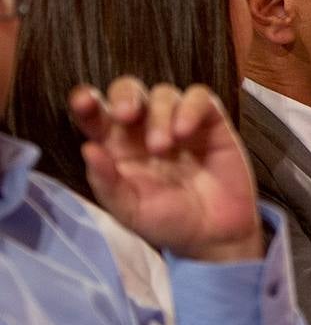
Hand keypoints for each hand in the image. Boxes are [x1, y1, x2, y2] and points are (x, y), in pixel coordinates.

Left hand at [67, 78, 262, 262]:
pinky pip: (200, 98)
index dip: (86, 101)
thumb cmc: (166, 221)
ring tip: (164, 147)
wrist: (214, 234)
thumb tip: (88, 149)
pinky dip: (190, 108)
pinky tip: (185, 132)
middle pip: (128, 90)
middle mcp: (144, 129)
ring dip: (159, 114)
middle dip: (125, 96)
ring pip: (163, 93)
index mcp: (116, 147)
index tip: (84, 102)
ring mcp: (178, 122)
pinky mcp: (211, 122)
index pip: (95, 114)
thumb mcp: (128, 210)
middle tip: (128, 116)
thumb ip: (106, 182)